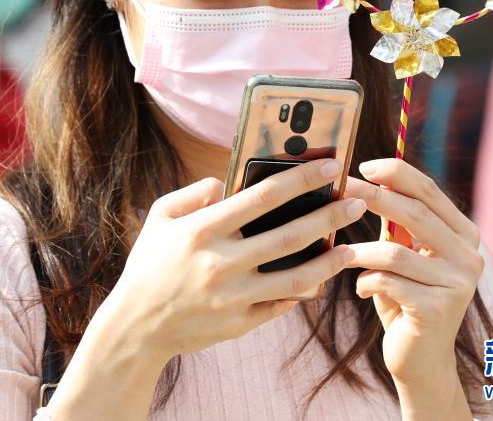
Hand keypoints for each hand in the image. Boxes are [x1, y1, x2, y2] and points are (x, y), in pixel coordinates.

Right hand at [107, 157, 365, 361]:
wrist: (134, 326)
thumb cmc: (150, 263)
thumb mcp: (161, 216)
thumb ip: (194, 192)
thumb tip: (228, 183)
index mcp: (204, 228)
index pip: (264, 196)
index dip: (302, 178)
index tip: (330, 166)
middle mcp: (222, 262)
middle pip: (291, 234)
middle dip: (330, 215)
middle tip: (357, 201)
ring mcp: (233, 297)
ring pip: (296, 276)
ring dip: (330, 260)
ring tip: (352, 246)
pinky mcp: (239, 323)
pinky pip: (281, 303)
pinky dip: (304, 289)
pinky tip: (322, 276)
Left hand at [343, 158, 483, 390]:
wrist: (421, 360)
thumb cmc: (406, 298)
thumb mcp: (404, 254)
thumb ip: (396, 221)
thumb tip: (367, 177)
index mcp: (464, 234)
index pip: (429, 190)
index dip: (395, 173)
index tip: (363, 166)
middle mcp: (469, 256)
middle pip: (414, 213)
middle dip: (373, 198)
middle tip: (342, 190)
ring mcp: (458, 284)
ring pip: (395, 251)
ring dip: (361, 251)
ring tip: (342, 255)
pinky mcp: (438, 310)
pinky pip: (388, 282)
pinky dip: (366, 281)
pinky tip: (361, 289)